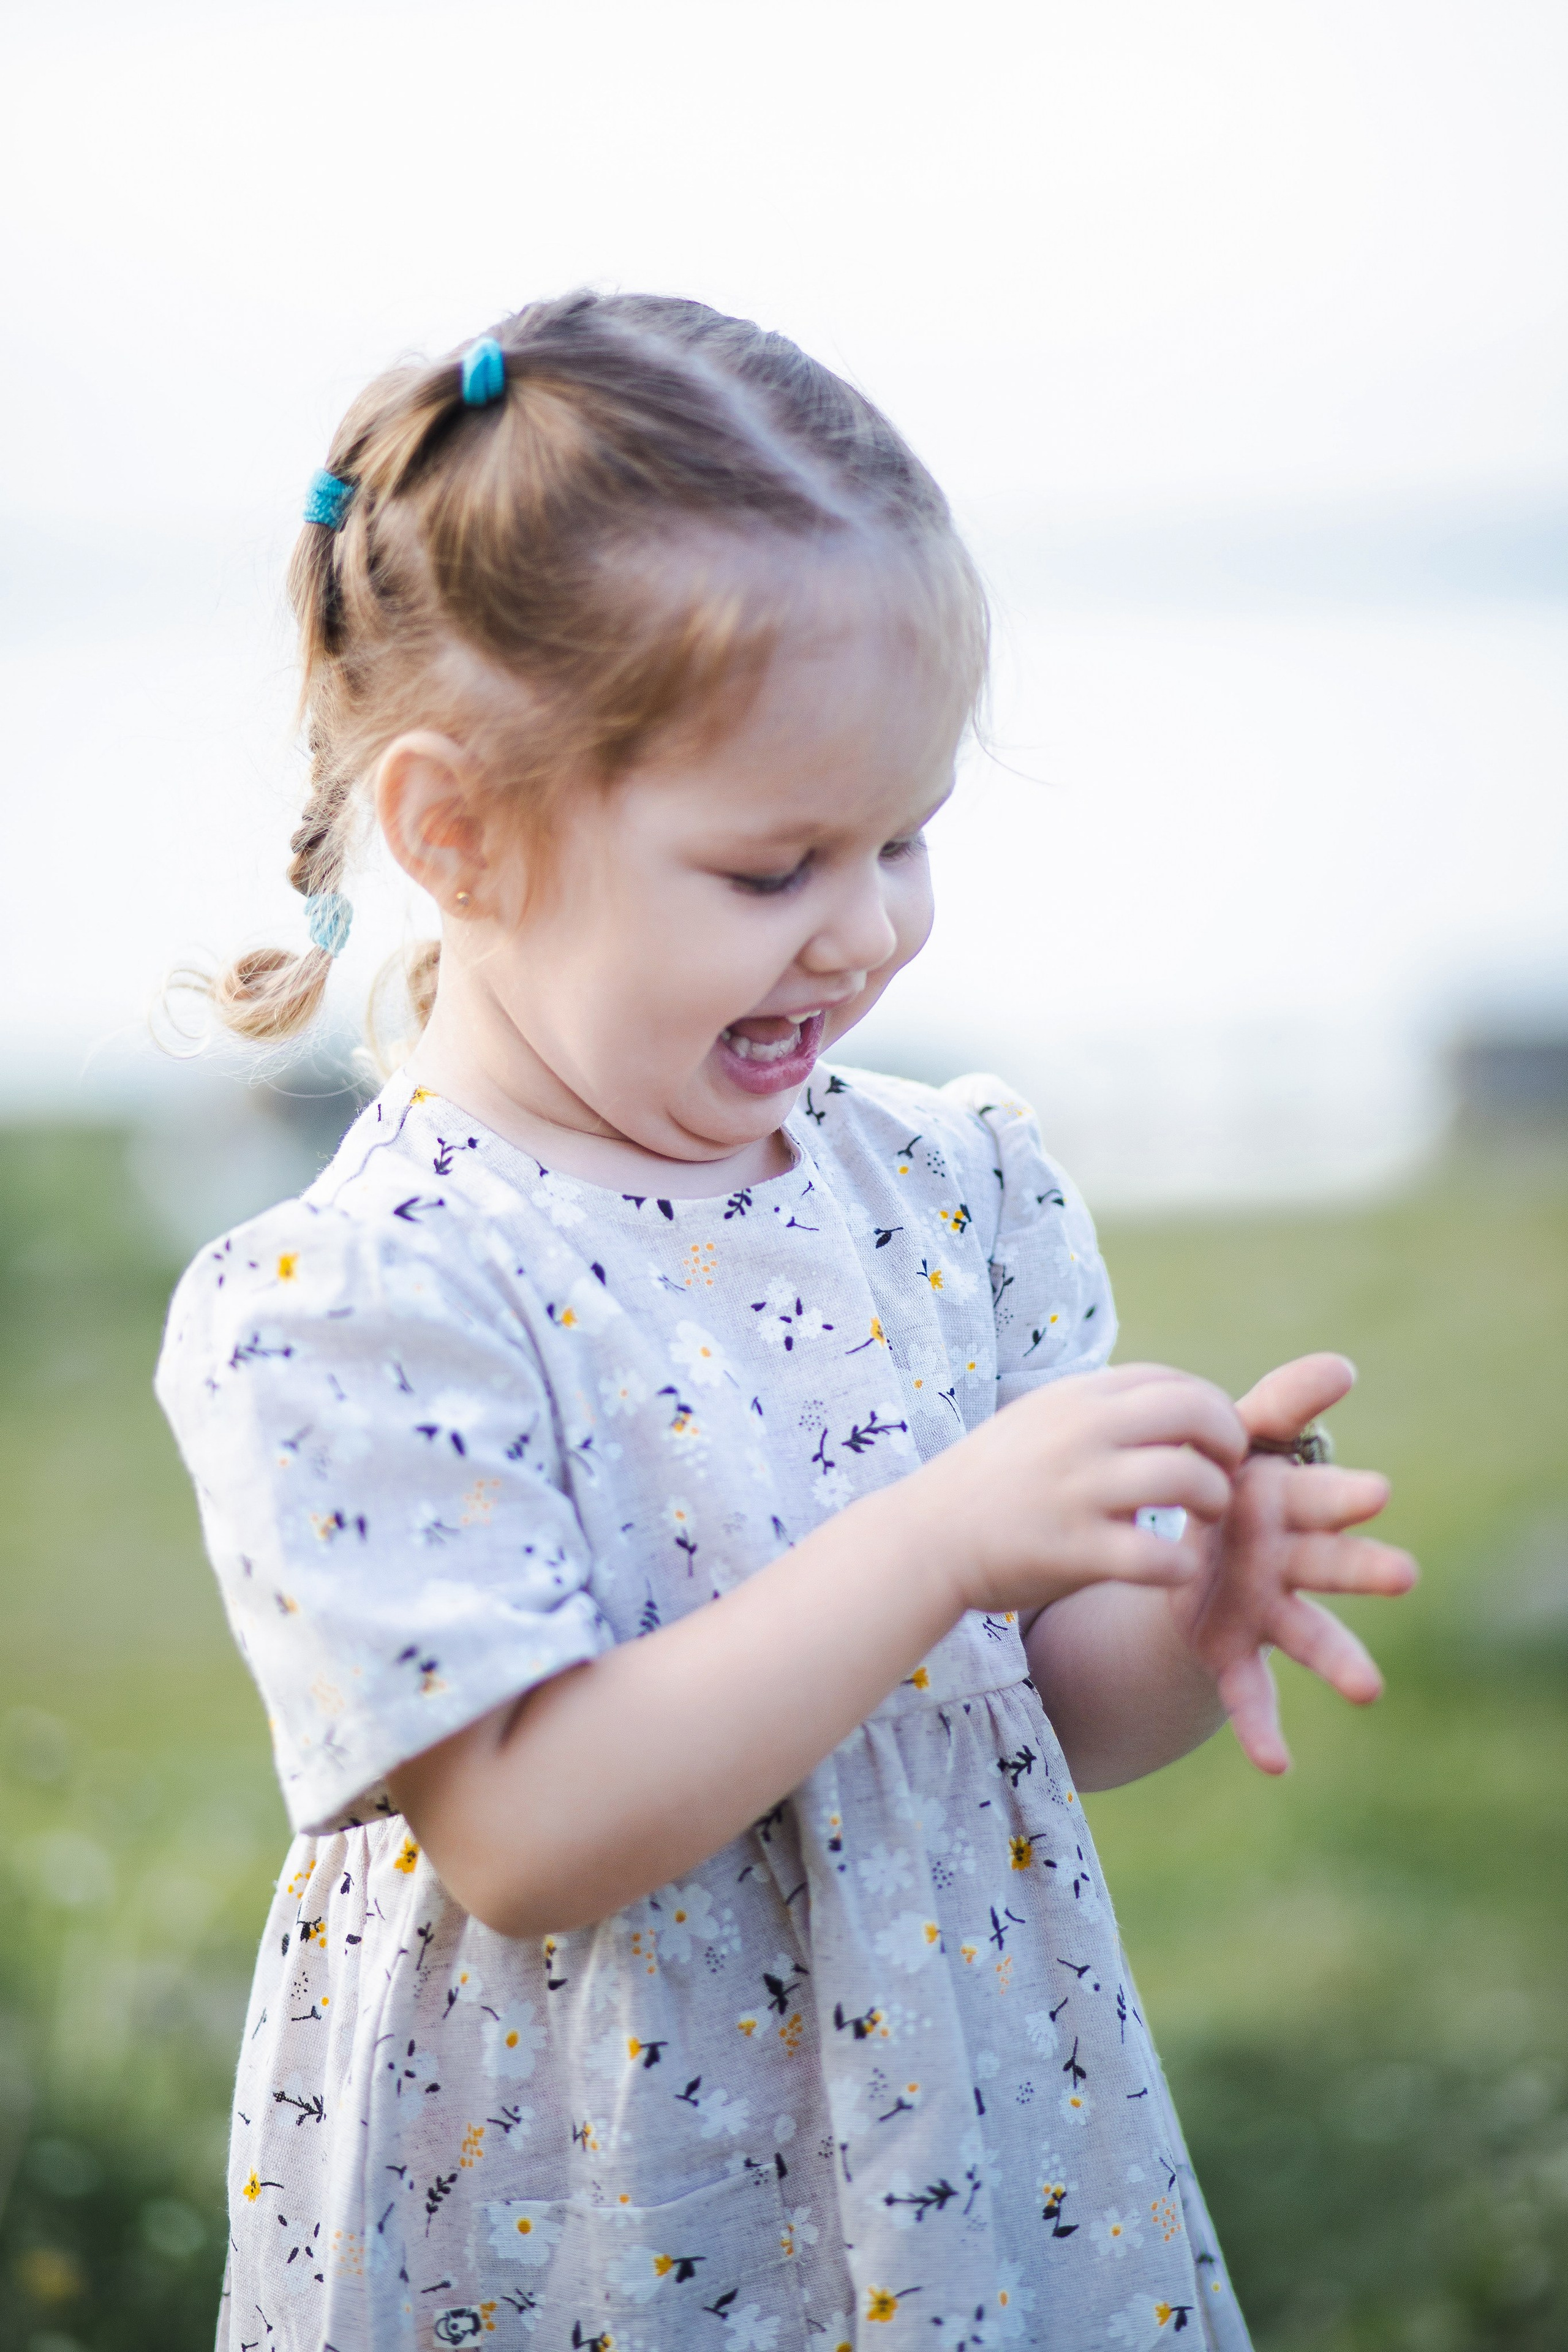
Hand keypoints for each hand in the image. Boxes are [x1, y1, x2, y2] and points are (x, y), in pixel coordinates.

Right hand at [925, 1361, 1247, 1616]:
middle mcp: (1079, 1433)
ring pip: (1187, 1478)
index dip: (1213, 1408)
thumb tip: (1175, 1408)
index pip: (1174, 1380)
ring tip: (1206, 1519)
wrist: (925, 1537)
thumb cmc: (993, 1483)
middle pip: (1194, 1412)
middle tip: (1227, 1473)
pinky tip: (1172, 1570)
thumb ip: (1101, 1410)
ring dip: (1215, 1501)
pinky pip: (1159, 1556)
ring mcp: (1076, 1489)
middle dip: (1229, 1443)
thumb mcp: (1041, 1420)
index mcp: (1075, 1397)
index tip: (1215, 1441)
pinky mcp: (1072, 1550)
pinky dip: (1181, 1567)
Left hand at [1165, 1352, 1416, 1772]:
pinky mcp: (1233, 1649)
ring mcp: (1268, 1610)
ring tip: (1368, 1689)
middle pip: (1334, 1564)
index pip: (1323, 1496)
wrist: (1181, 1542)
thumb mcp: (1240, 1437)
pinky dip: (1263, 1728)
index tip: (1376, 1492)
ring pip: (1310, 1634)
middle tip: (1403, 1573)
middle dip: (1365, 1568)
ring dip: (1340, 1660)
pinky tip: (1276, 1765)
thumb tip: (1342, 1366)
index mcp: (1292, 1504)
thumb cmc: (1226, 1480)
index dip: (1345, 1495)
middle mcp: (1293, 1561)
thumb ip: (1283, 1405)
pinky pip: (1250, 1692)